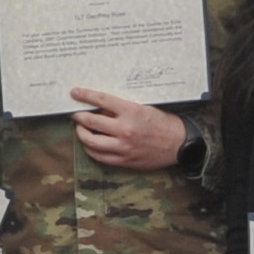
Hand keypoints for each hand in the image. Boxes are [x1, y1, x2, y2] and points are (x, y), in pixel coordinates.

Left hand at [70, 90, 188, 171]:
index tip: (75, 93)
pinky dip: (90, 149)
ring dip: (81, 133)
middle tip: (75, 113)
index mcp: (131, 112)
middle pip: (91, 122)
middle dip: (79, 116)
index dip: (85, 96)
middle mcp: (125, 130)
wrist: (178, 144)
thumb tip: (100, 108)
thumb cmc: (162, 123)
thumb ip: (122, 108)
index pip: (102, 100)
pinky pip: (99, 156)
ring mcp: (123, 147)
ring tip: (81, 128)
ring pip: (91, 141)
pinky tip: (90, 143)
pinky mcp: (124, 161)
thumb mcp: (144, 108)